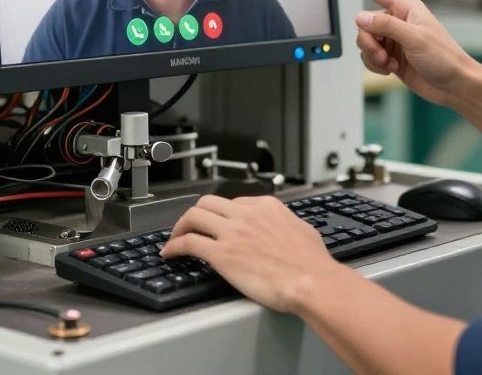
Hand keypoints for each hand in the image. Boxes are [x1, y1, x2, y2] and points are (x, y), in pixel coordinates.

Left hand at [161, 195, 338, 312]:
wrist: (309, 280)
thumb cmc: (310, 262)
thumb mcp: (301, 229)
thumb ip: (284, 223)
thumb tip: (281, 228)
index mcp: (266, 206)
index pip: (235, 202)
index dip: (223, 215)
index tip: (218, 225)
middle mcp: (246, 214)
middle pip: (208, 203)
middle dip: (196, 214)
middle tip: (190, 227)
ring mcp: (232, 233)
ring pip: (193, 216)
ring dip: (180, 227)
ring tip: (175, 238)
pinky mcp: (221, 254)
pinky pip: (188, 243)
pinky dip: (174, 246)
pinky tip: (170, 253)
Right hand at [330, 0, 476, 106]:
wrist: (454, 85)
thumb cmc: (445, 58)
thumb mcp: (415, 38)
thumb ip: (386, 25)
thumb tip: (360, 17)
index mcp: (406, 8)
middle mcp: (398, 22)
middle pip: (365, 23)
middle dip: (368, 42)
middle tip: (382, 55)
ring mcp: (394, 40)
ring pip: (365, 42)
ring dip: (372, 56)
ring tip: (389, 64)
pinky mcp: (392, 57)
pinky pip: (370, 57)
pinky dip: (375, 66)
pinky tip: (391, 70)